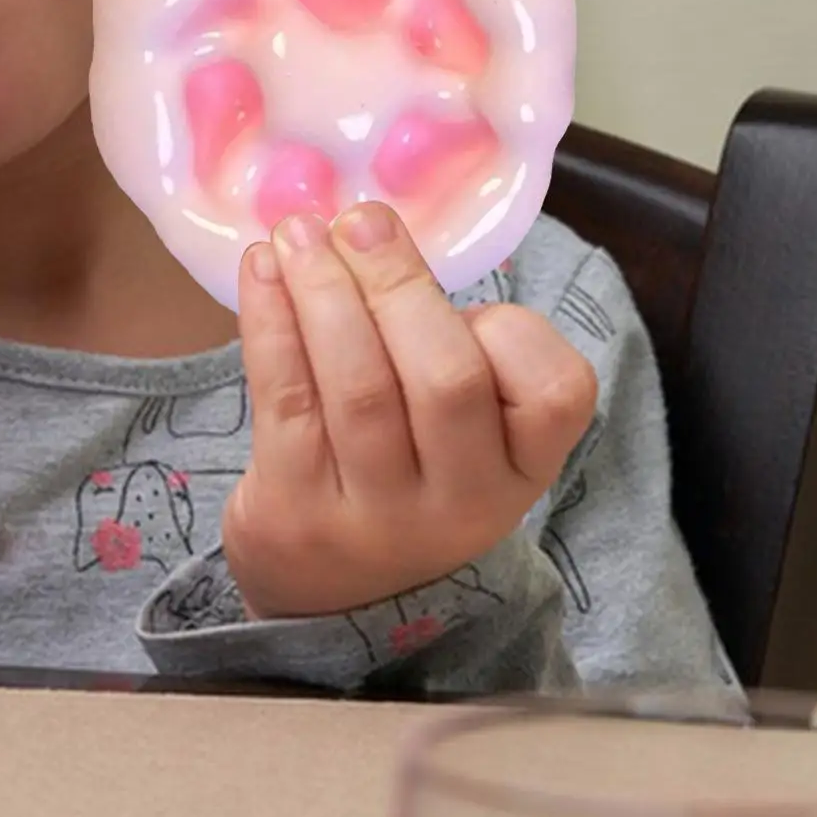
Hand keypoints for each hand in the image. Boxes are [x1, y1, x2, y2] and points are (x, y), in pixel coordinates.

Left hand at [223, 202, 596, 620]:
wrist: (329, 595)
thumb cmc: (405, 469)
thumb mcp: (459, 429)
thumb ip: (445, 341)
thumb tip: (375, 231)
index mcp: (522, 467)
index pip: (555, 391)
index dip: (511, 330)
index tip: (459, 292)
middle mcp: (462, 502)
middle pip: (446, 379)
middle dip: (398, 283)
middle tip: (358, 221)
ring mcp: (377, 517)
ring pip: (360, 385)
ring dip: (324, 289)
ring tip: (297, 231)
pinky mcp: (296, 512)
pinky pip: (285, 398)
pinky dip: (270, 321)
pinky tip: (261, 270)